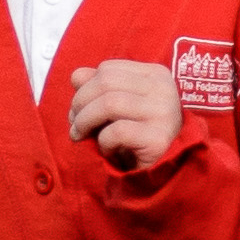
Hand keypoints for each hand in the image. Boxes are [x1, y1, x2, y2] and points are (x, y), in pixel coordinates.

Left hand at [66, 56, 189, 172]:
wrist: (165, 169)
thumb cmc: (137, 135)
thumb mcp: (117, 107)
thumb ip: (98, 88)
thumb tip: (76, 76)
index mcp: (155, 74)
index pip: (108, 69)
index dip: (85, 88)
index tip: (77, 109)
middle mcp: (164, 89)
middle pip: (105, 82)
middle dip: (80, 104)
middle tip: (74, 125)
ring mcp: (164, 113)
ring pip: (109, 103)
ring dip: (85, 122)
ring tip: (80, 136)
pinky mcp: (159, 138)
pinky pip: (117, 132)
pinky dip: (103, 141)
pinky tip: (107, 150)